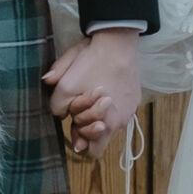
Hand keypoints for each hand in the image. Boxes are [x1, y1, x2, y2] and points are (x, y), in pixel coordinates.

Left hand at [44, 29, 140, 159]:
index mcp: (107, 124)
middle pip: (102, 136)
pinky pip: (121, 108)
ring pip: (112, 121)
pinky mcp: (135, 96)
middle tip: (81, 108)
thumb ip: (57, 106)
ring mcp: (131, 108)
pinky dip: (111, 103)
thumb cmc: (91, 65)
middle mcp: (122, 121)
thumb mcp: (64, 85)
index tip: (75, 123)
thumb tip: (59, 113)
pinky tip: (105, 86)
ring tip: (93, 94)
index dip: (81, 140)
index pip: (94, 151)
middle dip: (88, 126)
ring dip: (100, 114)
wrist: (117, 42)